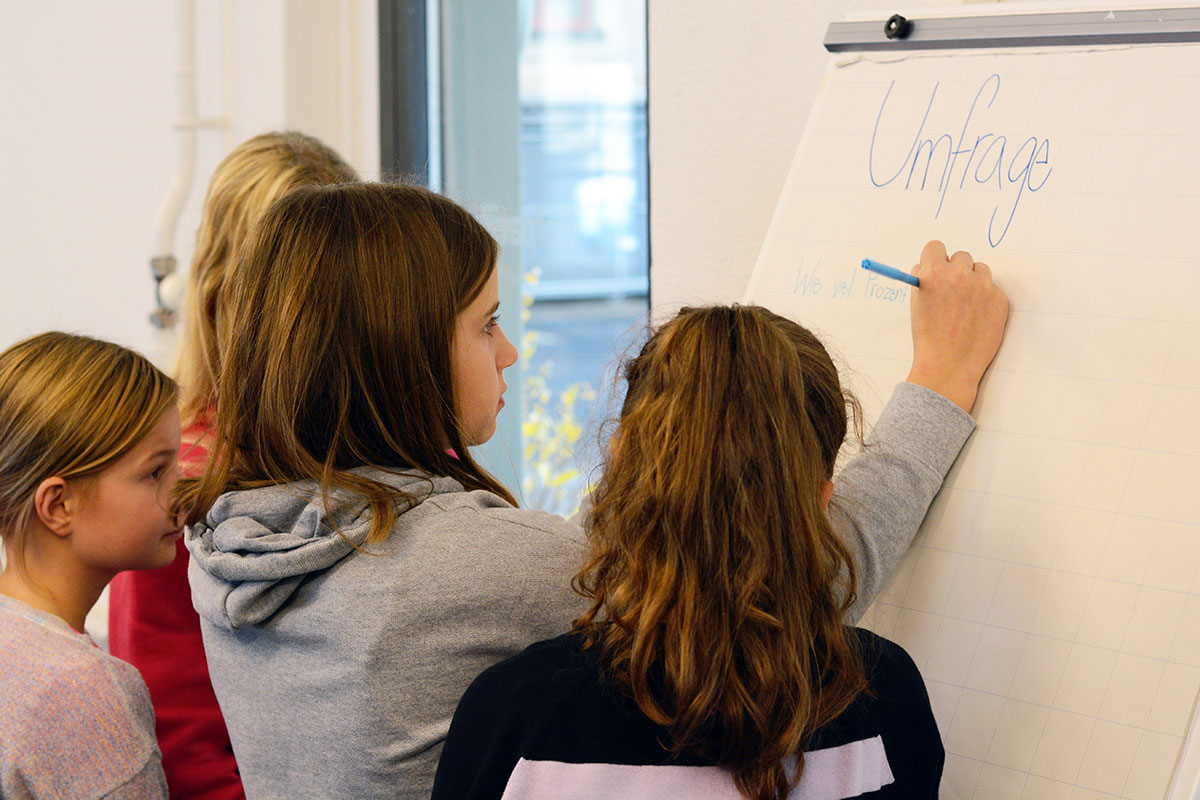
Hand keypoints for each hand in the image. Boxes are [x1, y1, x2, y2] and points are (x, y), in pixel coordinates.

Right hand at [905, 240, 1008, 412]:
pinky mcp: (999, 299)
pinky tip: (976, 318)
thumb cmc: (929, 338)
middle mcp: (958, 275)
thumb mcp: (916, 304)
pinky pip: (992, 289)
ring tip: (965, 305)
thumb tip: (928, 265)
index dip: (934, 258)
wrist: (949, 366)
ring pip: (980, 269)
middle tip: (951, 291)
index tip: (936, 267)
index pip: (935, 247)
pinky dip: (986, 300)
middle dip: (956, 270)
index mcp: (933, 274)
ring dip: (973, 281)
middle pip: (960, 256)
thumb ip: (923, 280)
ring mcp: (982, 286)